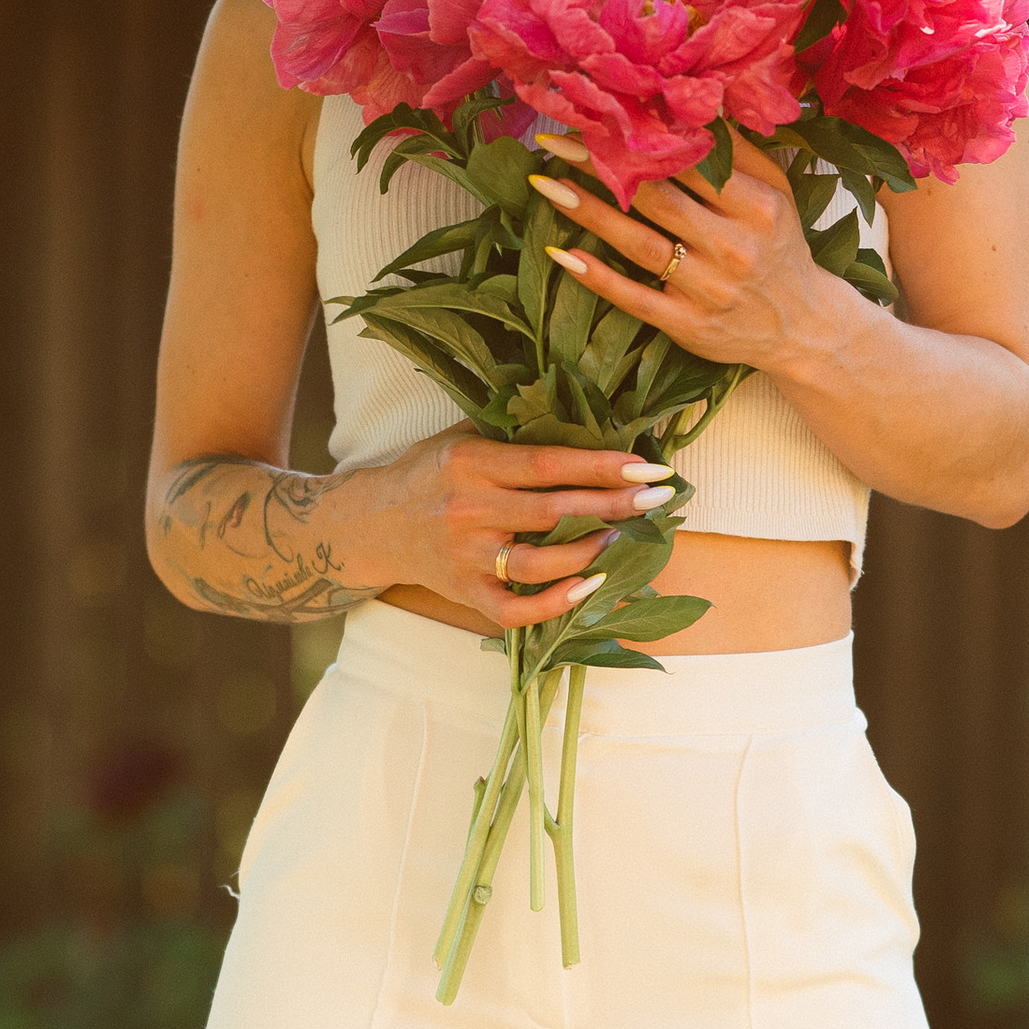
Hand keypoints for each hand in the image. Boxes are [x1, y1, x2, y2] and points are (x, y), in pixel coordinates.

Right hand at [345, 427, 678, 630]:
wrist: (368, 524)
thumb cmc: (427, 473)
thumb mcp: (461, 436)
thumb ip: (513, 432)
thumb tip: (587, 417)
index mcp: (472, 463)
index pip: (547, 464)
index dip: (601, 466)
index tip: (647, 465)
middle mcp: (469, 510)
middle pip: (554, 512)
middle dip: (613, 505)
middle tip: (660, 499)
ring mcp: (467, 557)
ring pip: (540, 563)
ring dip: (590, 551)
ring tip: (624, 537)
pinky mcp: (465, 593)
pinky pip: (516, 610)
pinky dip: (557, 604)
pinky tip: (591, 586)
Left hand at [532, 134, 857, 382]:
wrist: (802, 327)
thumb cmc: (779, 247)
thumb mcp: (777, 192)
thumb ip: (738, 151)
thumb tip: (692, 104)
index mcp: (756, 207)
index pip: (690, 163)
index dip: (641, 136)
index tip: (602, 113)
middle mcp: (733, 247)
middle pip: (657, 198)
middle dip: (602, 165)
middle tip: (557, 139)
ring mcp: (708, 289)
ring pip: (638, 244)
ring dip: (588, 212)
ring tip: (547, 183)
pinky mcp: (688, 324)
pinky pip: (634, 297)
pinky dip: (597, 277)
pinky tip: (562, 254)